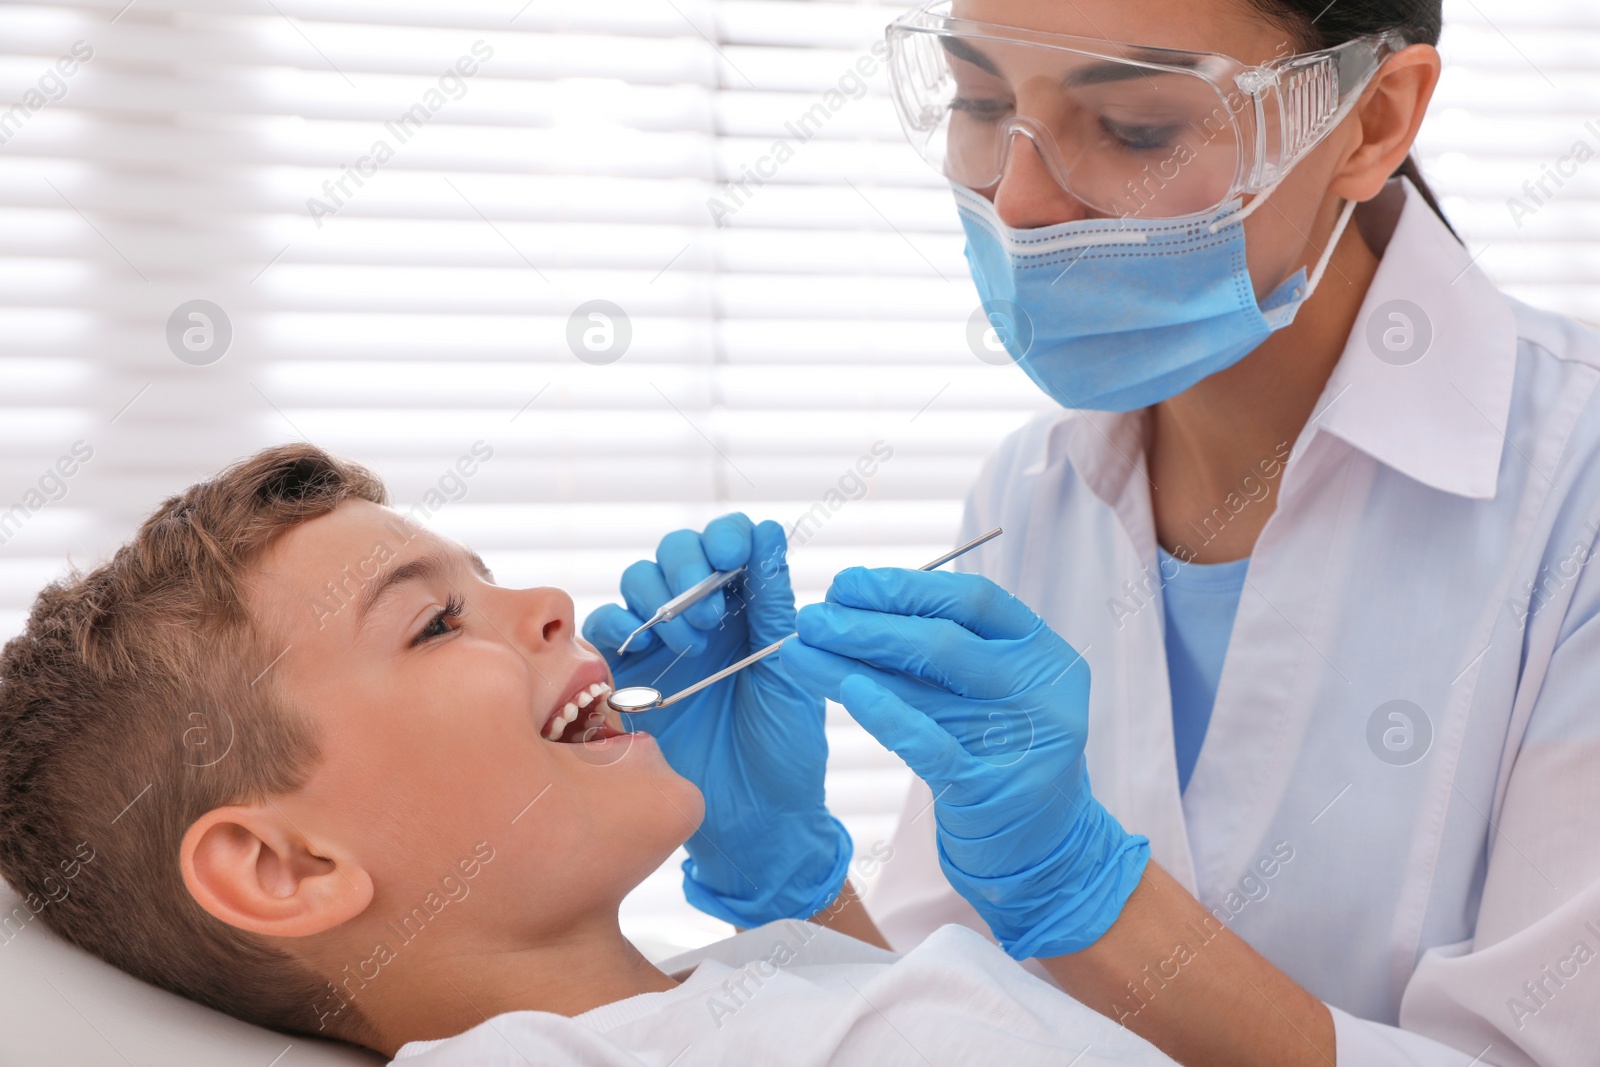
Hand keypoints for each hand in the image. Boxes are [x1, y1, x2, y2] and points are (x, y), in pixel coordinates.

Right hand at [583, 514, 849, 926]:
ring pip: (638, 584)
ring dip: (659, 599)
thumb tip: (766, 532)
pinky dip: (618, 627)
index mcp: (750, 610)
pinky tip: (643, 651)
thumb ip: (772, 603)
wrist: (754, 821)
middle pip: (675, 553)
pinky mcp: (626, 680)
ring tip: (690, 646)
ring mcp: (663, 647)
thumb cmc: (785, 749)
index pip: (728, 545)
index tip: (733, 553)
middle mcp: (704, 619)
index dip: (725, 536)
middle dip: (687, 565)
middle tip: (711, 615)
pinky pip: (605, 632)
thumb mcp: (786, 670)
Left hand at [778, 567, 1148, 957]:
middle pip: (945, 639)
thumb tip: (856, 604)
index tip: (849, 584)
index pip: (973, 600)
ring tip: (802, 647)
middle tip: (815, 616)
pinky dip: (885, 713)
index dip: (906, 586)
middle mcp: (1042, 690)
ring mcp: (1022, 740)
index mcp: (1044, 652)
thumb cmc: (1001, 755)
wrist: (1044, 851)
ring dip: (854, 661)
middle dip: (870, 622)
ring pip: (927, 686)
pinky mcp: (992, 789)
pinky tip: (846, 690)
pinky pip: (930, 744)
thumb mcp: (986, 693)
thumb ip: (941, 651)